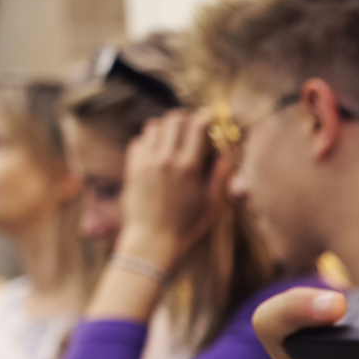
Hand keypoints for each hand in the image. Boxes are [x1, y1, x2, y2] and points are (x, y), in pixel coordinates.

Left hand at [116, 109, 220, 268]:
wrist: (152, 240)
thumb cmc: (187, 225)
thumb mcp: (212, 203)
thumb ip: (220, 175)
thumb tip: (226, 153)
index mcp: (189, 166)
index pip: (197, 124)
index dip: (204, 117)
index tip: (207, 120)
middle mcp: (167, 159)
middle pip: (174, 119)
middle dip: (183, 119)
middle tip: (188, 127)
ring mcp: (147, 162)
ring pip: (154, 126)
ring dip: (164, 129)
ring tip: (171, 139)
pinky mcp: (132, 168)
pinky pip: (138, 141)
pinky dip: (148, 142)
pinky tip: (155, 153)